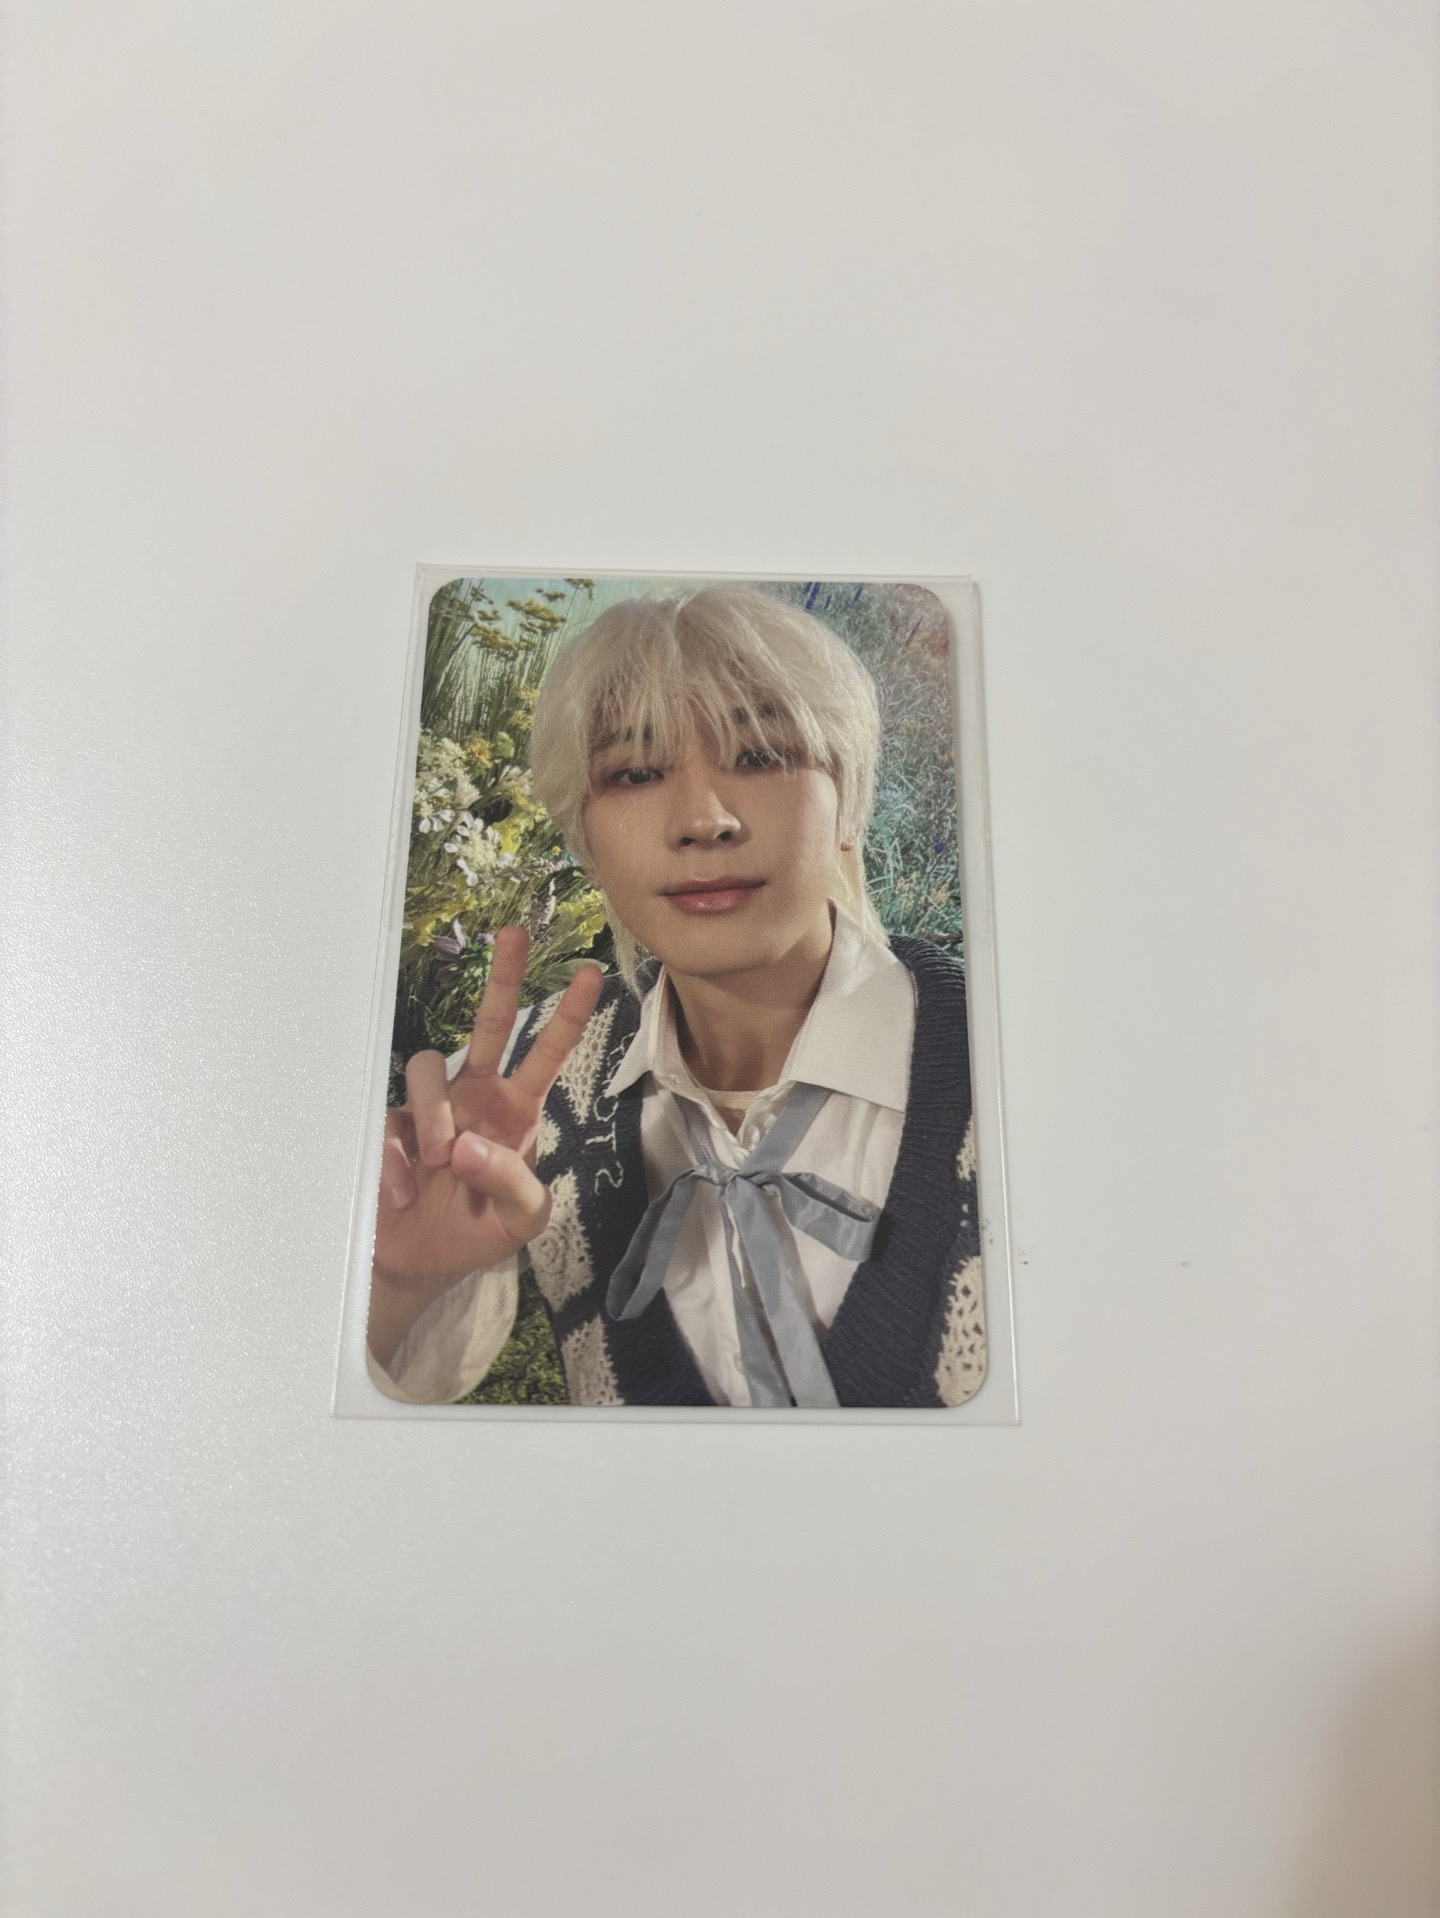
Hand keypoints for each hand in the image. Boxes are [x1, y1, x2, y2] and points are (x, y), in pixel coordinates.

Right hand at [370, 926, 603, 1348]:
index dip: (569, 1017)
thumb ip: (515, 1181)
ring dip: (437, 1116)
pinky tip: (405, 1193)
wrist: (416, 1265)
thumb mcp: (521, 1219)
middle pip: (491, 1023)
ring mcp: (429, 1107)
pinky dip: (400, 1162)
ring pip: (429, 1067)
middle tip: (516, 935)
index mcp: (516, 1112)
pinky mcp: (386, 1125)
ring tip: (442, 1163)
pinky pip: (391, 1121)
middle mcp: (475, 1096)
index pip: (547, 1055)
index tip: (591, 974)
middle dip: (505, 978)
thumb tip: (469, 1144)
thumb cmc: (475, 1234)